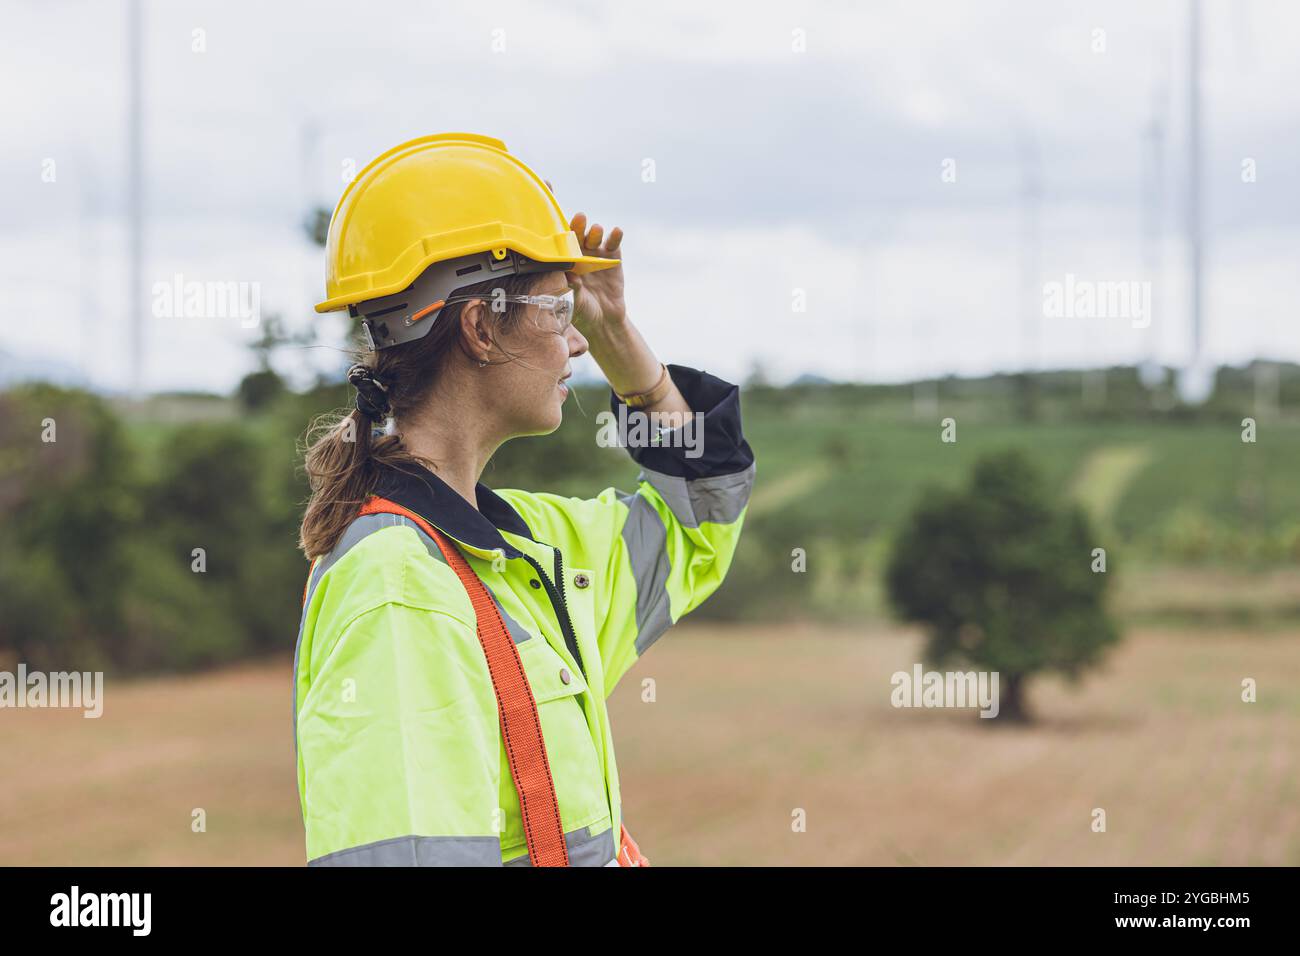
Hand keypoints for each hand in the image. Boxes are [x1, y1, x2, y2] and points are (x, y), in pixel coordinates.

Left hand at [564, 212, 625, 329]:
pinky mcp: (613, 258)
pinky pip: (613, 244)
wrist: (604, 320)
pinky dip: (615, 236)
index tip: (559, 225)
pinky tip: (616, 232)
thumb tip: (569, 276)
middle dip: (578, 226)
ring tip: (596, 231)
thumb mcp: (575, 301)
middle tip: (580, 219)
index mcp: (565, 262)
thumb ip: (572, 287)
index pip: (561, 244)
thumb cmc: (582, 310)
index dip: (561, 233)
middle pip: (578, 235)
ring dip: (595, 232)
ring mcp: (597, 255)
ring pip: (595, 237)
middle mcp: (580, 254)